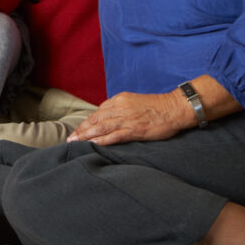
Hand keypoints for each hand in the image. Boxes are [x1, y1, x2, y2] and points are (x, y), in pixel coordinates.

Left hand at [66, 91, 186, 145]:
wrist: (174, 108)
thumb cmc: (157, 107)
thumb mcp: (134, 102)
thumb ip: (121, 109)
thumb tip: (109, 118)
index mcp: (120, 99)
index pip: (98, 111)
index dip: (86, 121)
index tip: (78, 129)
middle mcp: (120, 107)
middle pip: (96, 119)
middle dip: (82, 129)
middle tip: (70, 138)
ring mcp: (127, 118)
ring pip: (101, 127)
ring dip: (86, 135)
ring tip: (75, 142)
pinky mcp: (134, 129)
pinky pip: (114, 135)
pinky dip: (102, 140)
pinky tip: (93, 145)